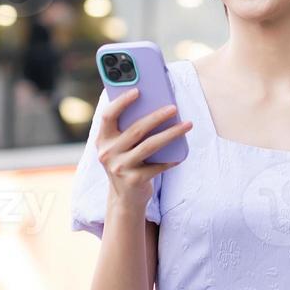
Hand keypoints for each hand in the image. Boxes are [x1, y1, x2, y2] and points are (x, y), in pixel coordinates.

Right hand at [96, 88, 191, 214]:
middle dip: (157, 116)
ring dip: (171, 134)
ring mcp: (120, 168)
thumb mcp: (120, 147)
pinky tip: (181, 155)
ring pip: (150, 146)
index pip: (108, 115)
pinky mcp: (134, 181)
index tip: (138, 90)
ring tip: (187, 125)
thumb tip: (156, 105)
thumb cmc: (127, 164)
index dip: (121, 102)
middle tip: (174, 108)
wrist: (125, 198)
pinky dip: (170, 160)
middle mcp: (107, 153)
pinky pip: (157, 166)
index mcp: (102, 140)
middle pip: (136, 129)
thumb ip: (128, 129)